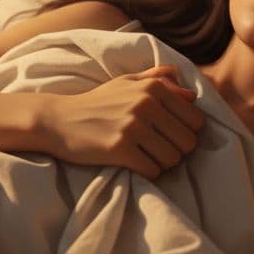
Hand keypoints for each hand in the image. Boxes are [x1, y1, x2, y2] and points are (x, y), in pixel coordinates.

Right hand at [38, 65, 204, 180]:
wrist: (58, 120)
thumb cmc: (96, 103)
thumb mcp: (126, 82)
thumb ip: (160, 81)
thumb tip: (192, 94)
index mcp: (153, 88)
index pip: (196, 121)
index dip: (185, 133)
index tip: (168, 136)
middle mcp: (146, 104)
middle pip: (188, 143)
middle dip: (175, 150)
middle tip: (156, 150)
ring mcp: (133, 126)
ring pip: (173, 159)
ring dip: (161, 163)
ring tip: (145, 156)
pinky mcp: (120, 149)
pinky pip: (153, 171)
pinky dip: (147, 172)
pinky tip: (133, 163)